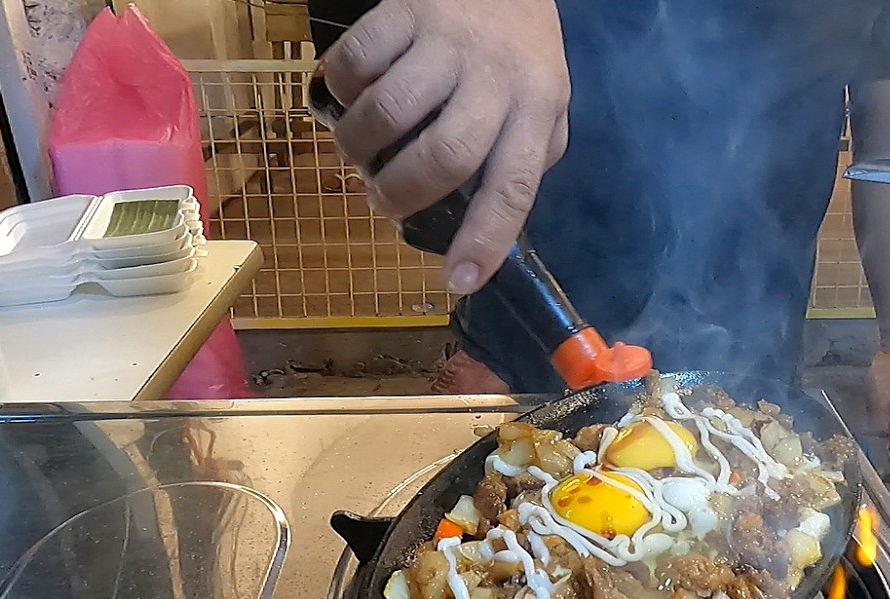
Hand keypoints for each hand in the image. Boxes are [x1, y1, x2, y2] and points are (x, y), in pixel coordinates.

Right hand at [323, 0, 570, 293]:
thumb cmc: (522, 46)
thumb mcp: (547, 98)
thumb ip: (529, 154)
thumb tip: (493, 220)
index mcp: (537, 109)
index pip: (514, 187)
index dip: (485, 239)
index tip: (459, 280)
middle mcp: (496, 78)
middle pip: (444, 155)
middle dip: (402, 195)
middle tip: (382, 202)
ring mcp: (448, 41)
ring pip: (389, 111)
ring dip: (358, 147)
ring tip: (356, 153)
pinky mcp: (405, 9)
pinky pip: (358, 60)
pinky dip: (341, 88)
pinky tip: (351, 95)